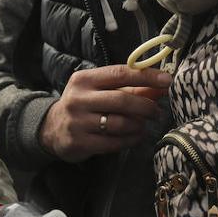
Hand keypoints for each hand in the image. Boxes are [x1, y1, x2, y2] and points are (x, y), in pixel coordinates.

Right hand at [39, 65, 171, 162]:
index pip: (120, 73)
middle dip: (146, 106)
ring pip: (120, 123)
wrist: (51, 128)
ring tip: (143, 125)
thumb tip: (161, 85)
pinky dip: (130, 140)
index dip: (146, 76)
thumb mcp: (101, 90)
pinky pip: (114, 143)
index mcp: (85, 79)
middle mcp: (79, 98)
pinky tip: (134, 136)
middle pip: (122, 100)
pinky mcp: (79, 142)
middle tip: (157, 112)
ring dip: (139, 125)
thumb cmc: (83, 104)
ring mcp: (78, 121)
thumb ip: (131, 88)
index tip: (166, 80)